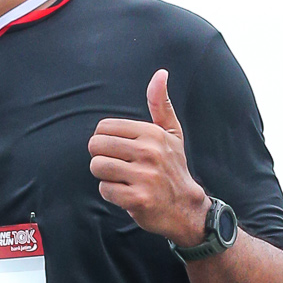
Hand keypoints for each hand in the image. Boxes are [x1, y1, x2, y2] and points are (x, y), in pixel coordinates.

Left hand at [87, 70, 209, 244]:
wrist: (185, 208)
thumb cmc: (173, 168)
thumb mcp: (171, 134)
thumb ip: (161, 105)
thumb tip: (160, 73)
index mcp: (152, 133)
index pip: (104, 127)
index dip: (105, 140)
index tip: (120, 151)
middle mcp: (149, 152)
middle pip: (96, 146)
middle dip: (101, 157)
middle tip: (118, 166)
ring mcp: (144, 176)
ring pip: (98, 167)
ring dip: (105, 176)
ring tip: (123, 179)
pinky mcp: (138, 199)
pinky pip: (105, 190)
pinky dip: (112, 194)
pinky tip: (127, 194)